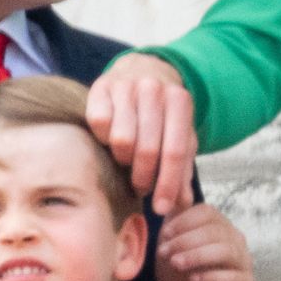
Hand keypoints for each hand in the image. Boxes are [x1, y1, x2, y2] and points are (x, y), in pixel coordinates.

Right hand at [86, 54, 196, 213]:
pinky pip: (98, 124)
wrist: (142, 71)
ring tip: (127, 160)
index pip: (176, 151)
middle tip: (141, 185)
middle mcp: (154, 89)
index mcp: (180, 100)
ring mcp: (126, 85)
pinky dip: (103, 138)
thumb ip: (182, 169)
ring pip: (121, 139)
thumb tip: (181, 204)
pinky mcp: (100, 86)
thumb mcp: (180, 136)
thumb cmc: (163, 114)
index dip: (168, 184)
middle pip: (147, 149)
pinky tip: (110, 139)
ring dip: (123, 159)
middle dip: (144, 177)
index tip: (161, 208)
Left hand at [156, 201, 254, 280]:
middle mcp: (235, 240)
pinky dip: (212, 276)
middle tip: (164, 253)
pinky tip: (193, 280)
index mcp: (219, 227)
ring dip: (197, 256)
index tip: (164, 235)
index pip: (207, 212)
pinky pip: (234, 277)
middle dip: (186, 240)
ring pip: (226, 250)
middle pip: (216, 230)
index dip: (184, 221)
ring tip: (176, 264)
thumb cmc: (177, 277)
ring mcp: (243, 263)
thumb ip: (173, 219)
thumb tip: (178, 192)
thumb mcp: (170, 246)